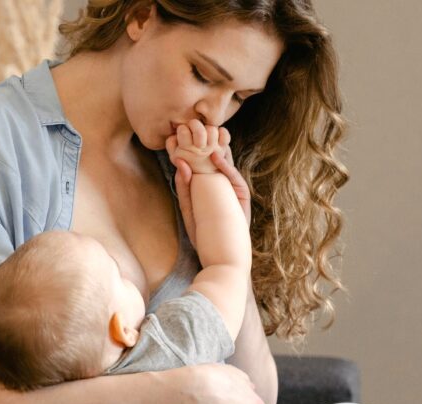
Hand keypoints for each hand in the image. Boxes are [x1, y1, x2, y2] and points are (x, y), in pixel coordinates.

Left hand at [169, 125, 251, 248]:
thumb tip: (179, 164)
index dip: (198, 152)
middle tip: (204, 127)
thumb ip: (184, 189)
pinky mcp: (242, 197)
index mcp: (212, 191)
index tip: (187, 137)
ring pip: (228, 166)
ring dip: (220, 150)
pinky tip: (216, 156)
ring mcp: (234, 193)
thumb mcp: (189, 210)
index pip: (206, 167)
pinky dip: (226, 167)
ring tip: (212, 134)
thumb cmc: (204, 238)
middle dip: (211, 146)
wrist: (223, 258)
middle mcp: (224, 189)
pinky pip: (234, 178)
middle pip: (219, 163)